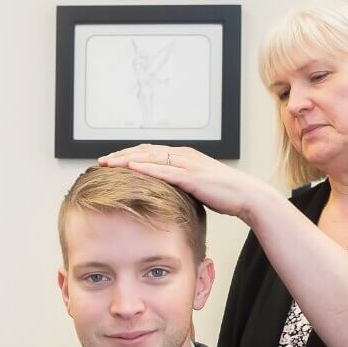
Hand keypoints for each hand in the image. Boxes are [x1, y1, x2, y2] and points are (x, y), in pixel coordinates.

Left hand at [97, 145, 275, 222]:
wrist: (246, 195)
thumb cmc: (222, 193)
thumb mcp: (195, 185)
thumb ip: (178, 183)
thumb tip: (162, 192)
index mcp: (182, 155)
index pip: (149, 151)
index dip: (127, 154)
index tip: (110, 161)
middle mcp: (183, 155)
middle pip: (145, 151)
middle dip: (121, 156)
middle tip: (100, 162)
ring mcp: (187, 164)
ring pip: (151, 158)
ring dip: (127, 160)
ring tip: (109, 164)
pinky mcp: (192, 176)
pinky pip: (165, 171)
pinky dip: (147, 169)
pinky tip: (132, 169)